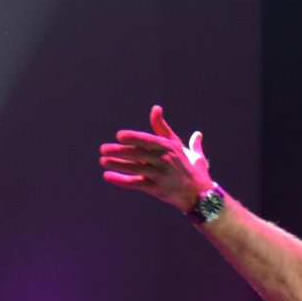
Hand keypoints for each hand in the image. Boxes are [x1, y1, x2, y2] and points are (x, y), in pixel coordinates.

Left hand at [97, 105, 213, 214]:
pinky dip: (122, 181)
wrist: (198, 192)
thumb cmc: (187, 165)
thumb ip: (163, 127)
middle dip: (121, 151)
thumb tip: (156, 108)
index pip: (149, 141)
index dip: (135, 138)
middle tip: (103, 149)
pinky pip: (136, 184)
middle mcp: (164, 160)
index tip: (120, 135)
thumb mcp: (177, 144)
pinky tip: (108, 176)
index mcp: (169, 147)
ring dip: (118, 165)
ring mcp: (160, 175)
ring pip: (136, 169)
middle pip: (140, 154)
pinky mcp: (156, 189)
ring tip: (103, 161)